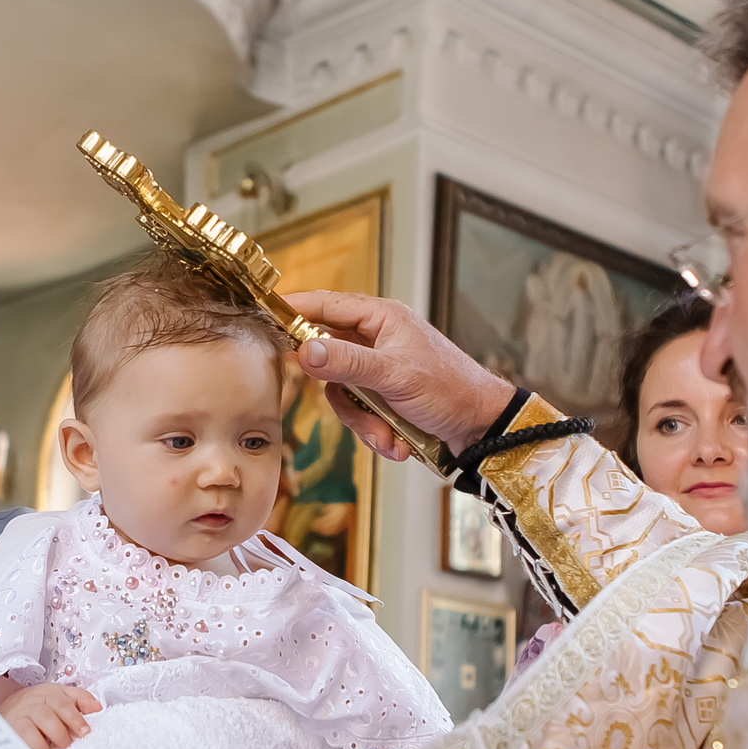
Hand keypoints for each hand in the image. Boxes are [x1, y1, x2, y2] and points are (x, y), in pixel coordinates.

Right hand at [0, 683, 101, 748]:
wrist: (7, 707)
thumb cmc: (38, 705)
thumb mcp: (60, 696)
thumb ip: (80, 700)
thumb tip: (98, 707)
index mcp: (49, 694)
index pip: (63, 704)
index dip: (75, 719)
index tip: (85, 733)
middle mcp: (34, 703)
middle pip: (48, 716)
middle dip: (61, 734)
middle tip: (69, 747)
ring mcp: (20, 717)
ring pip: (31, 730)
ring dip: (45, 745)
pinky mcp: (10, 731)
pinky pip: (20, 742)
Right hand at [283, 291, 516, 459]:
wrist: (482, 427)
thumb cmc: (450, 388)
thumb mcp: (394, 375)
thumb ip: (347, 362)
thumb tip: (303, 350)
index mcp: (381, 318)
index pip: (326, 305)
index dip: (295, 310)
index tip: (265, 319)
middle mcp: (377, 340)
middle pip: (328, 359)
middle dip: (343, 395)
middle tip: (355, 406)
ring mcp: (379, 370)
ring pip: (342, 394)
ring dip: (363, 423)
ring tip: (388, 437)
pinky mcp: (384, 397)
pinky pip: (360, 413)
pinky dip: (375, 433)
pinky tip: (397, 443)